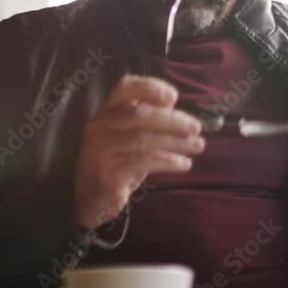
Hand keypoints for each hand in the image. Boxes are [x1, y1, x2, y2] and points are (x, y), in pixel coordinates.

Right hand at [73, 74, 204, 229]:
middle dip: (172, 119)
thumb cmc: (115, 163)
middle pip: (138, 114)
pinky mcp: (107, 175)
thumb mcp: (129, 139)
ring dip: (175, 142)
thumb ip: (147, 123)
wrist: (90, 200)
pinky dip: (168, 161)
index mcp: (106, 113)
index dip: (150, 87)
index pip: (124, 87)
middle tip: (197, 128)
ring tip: (197, 146)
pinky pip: (143, 163)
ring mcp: (100, 151)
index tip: (174, 97)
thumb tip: (177, 110)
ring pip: (142, 139)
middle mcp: (99, 127)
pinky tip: (184, 164)